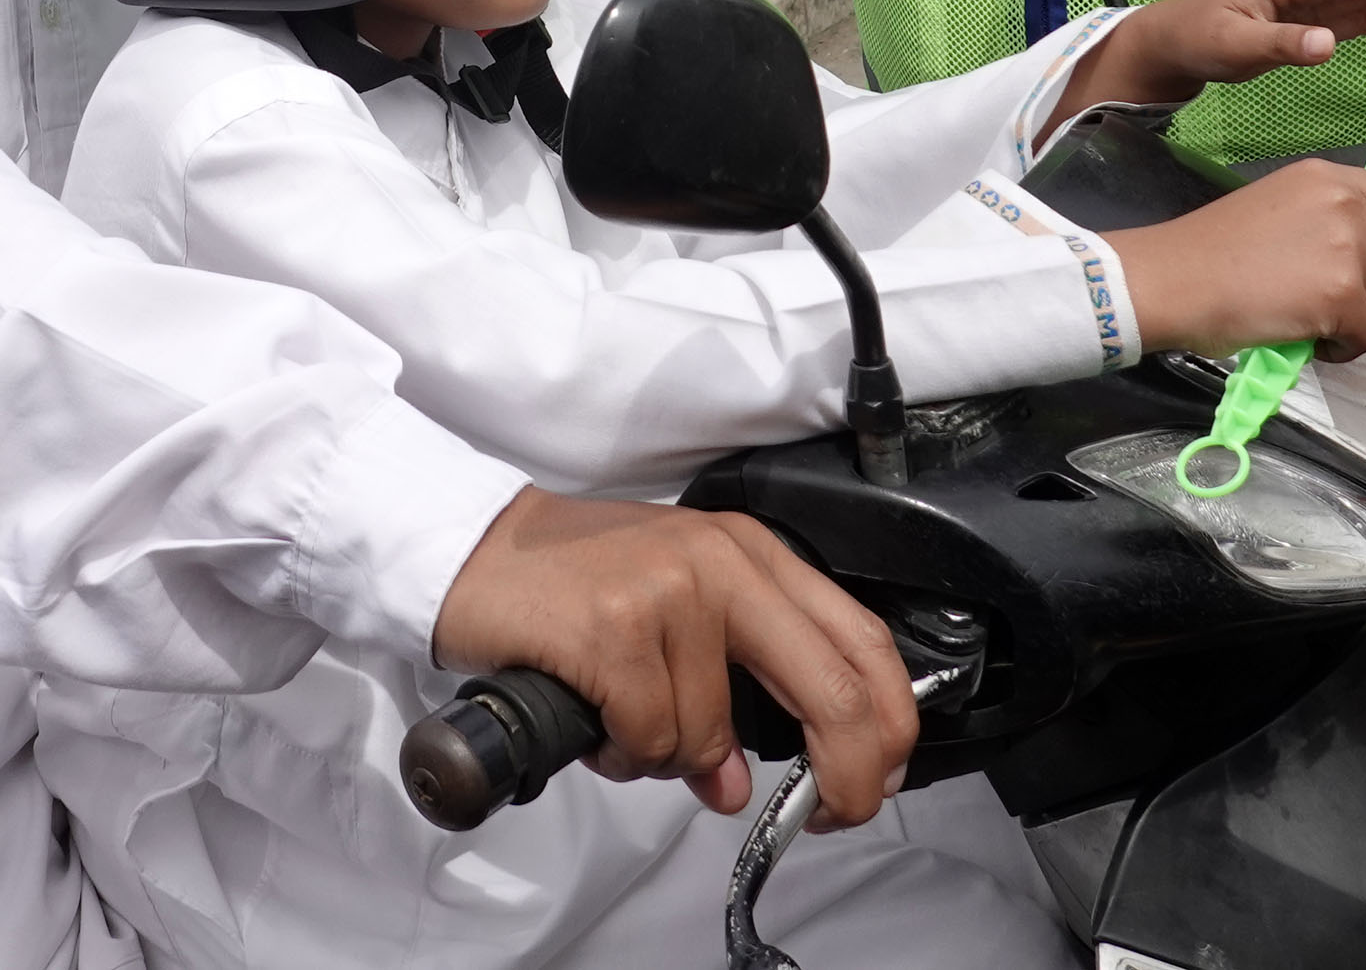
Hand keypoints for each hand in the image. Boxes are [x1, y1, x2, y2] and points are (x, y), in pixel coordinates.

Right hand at [430, 486, 920, 825]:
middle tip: (824, 814)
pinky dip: (624, 752)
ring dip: (670, 759)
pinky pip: (651, 736)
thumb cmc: (578, 583)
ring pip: (714, 734)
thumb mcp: (679, 614)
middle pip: (833, 691)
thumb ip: (731, 690)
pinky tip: (598, 718)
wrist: (478, 550)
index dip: (887, 725)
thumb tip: (739, 784)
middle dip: (842, 775)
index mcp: (753, 553)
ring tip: (624, 721)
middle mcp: (723, 562)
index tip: (873, 779)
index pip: (863, 641)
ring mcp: (670, 590)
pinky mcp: (615, 628)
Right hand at [1107, 161, 1365, 359]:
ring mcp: (1349, 250)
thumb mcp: (1277, 206)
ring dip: (1349, 322)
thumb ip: (1324, 219)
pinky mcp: (1343, 297)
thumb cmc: (1211, 251)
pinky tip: (1301, 337)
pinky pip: (1364, 337)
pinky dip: (1338, 349)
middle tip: (1322, 298)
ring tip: (1300, 317)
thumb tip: (1362, 256)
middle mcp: (1347, 205)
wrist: (1175, 279)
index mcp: (1328, 178)